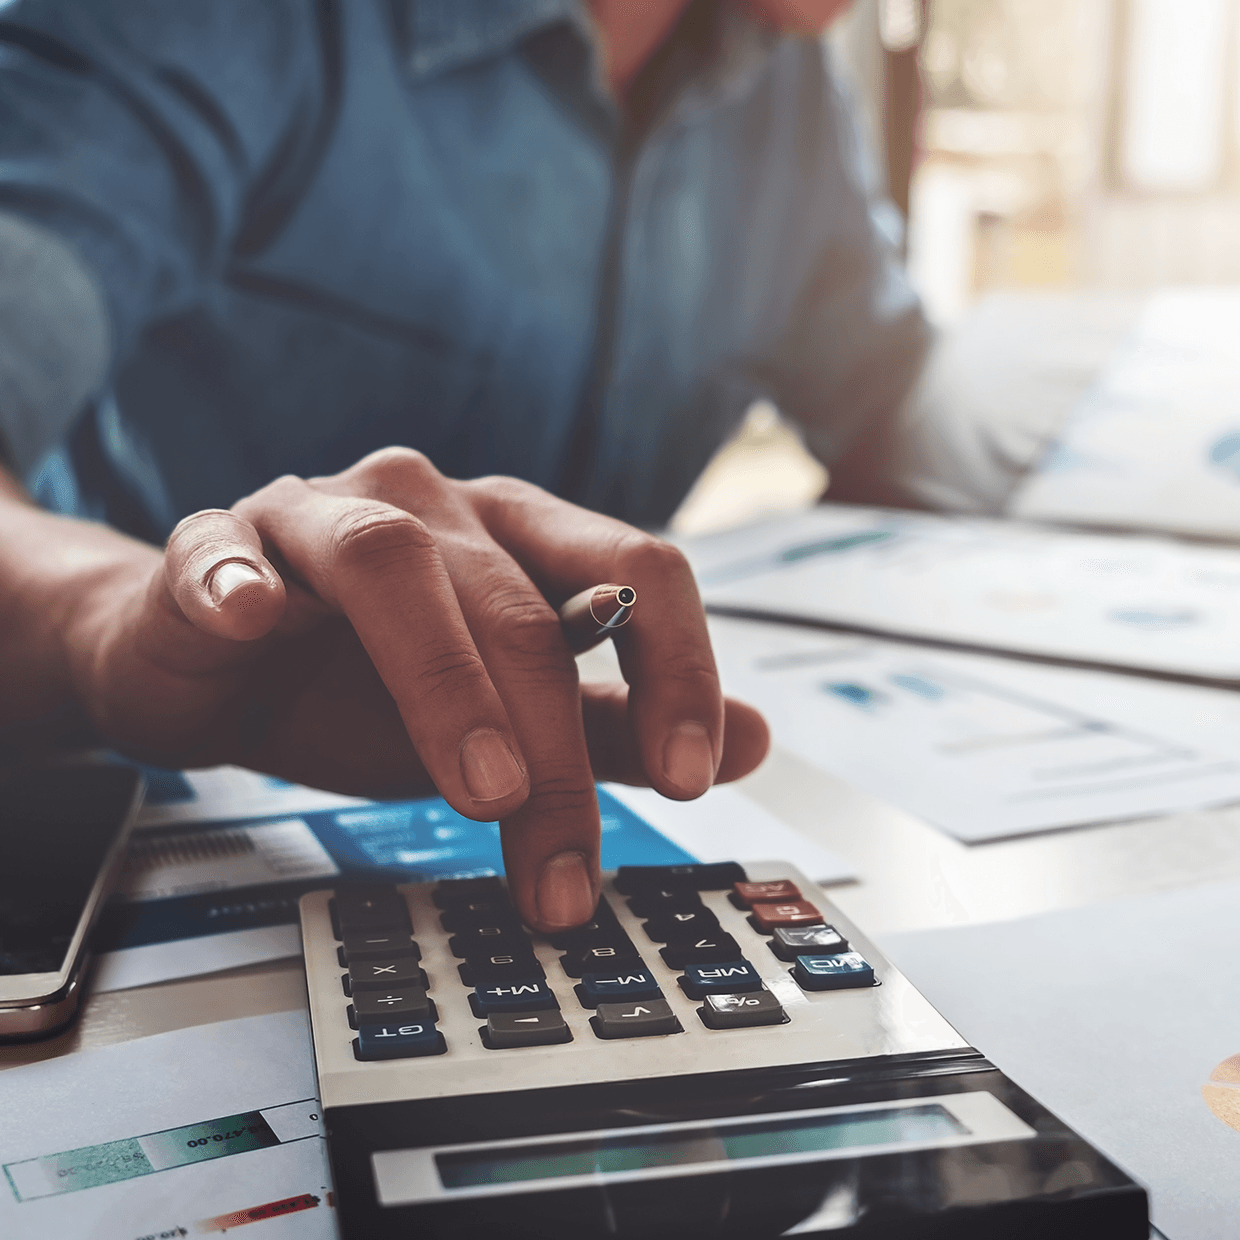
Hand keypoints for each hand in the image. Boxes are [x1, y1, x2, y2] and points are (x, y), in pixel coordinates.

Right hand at [60, 448, 768, 929]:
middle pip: (518, 606)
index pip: (636, 569)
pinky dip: (240, 582)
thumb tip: (754, 741)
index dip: (678, 667)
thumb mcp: (507, 719)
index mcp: (517, 534)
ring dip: (444, 679)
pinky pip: (223, 552)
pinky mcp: (213, 547)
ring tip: (479, 788)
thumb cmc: (365, 686)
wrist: (215, 668)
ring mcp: (318, 515)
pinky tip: (251, 618)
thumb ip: (618, 726)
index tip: (694, 776)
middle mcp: (431, 506)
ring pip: (392, 565)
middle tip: (564, 867)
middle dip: (554, 750)